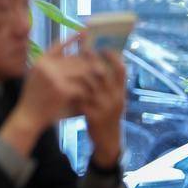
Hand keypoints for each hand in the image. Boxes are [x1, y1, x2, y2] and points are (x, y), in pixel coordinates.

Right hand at [0, 37, 93, 154]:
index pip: (60, 45)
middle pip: (75, 59)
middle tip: (103, 62)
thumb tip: (71, 56)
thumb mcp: (35, 76)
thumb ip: (50, 65)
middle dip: (89, 62)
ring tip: (103, 77)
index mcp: (41, 60)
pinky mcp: (62, 90)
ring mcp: (54, 77)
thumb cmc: (33, 97)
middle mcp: (47, 66)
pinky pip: (81, 86)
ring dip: (92, 76)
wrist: (27, 116)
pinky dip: (88, 90)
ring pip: (81, 72)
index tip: (85, 32)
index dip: (73, 38)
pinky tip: (94, 93)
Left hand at [79, 48, 126, 168]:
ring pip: (91, 84)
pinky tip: (65, 84)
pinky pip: (81, 99)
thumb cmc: (108, 115)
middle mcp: (116, 97)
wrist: (108, 140)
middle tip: (83, 49)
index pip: (121, 69)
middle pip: (104, 73)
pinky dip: (73, 91)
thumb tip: (104, 63)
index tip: (103, 46)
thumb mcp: (114, 100)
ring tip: (71, 64)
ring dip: (80, 73)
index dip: (113, 56)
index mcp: (121, 92)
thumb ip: (110, 84)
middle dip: (93, 59)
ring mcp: (105, 106)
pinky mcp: (94, 115)